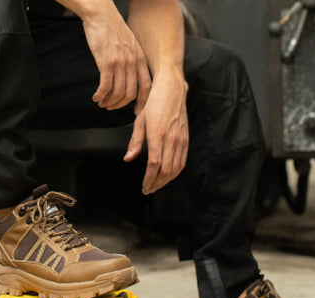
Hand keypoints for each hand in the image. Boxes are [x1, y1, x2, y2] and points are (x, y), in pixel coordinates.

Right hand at [81, 5, 151, 113]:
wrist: (101, 14)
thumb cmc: (112, 28)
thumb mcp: (130, 44)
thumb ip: (132, 59)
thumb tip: (129, 75)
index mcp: (140, 59)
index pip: (146, 87)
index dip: (142, 103)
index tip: (135, 112)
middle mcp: (133, 62)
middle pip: (130, 94)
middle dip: (119, 105)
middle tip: (110, 107)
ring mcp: (121, 63)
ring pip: (117, 93)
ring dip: (108, 102)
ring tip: (101, 103)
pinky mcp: (106, 62)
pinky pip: (105, 86)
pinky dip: (100, 95)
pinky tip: (95, 97)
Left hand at [124, 68, 188, 193]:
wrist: (173, 90)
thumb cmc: (154, 104)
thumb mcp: (139, 121)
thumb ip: (135, 142)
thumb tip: (128, 159)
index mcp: (158, 134)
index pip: (154, 164)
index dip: (149, 179)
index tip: (144, 187)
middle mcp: (171, 139)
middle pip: (165, 170)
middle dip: (156, 183)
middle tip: (148, 190)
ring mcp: (180, 140)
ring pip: (175, 168)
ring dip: (165, 181)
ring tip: (156, 185)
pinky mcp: (186, 139)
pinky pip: (182, 161)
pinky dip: (175, 172)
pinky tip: (167, 176)